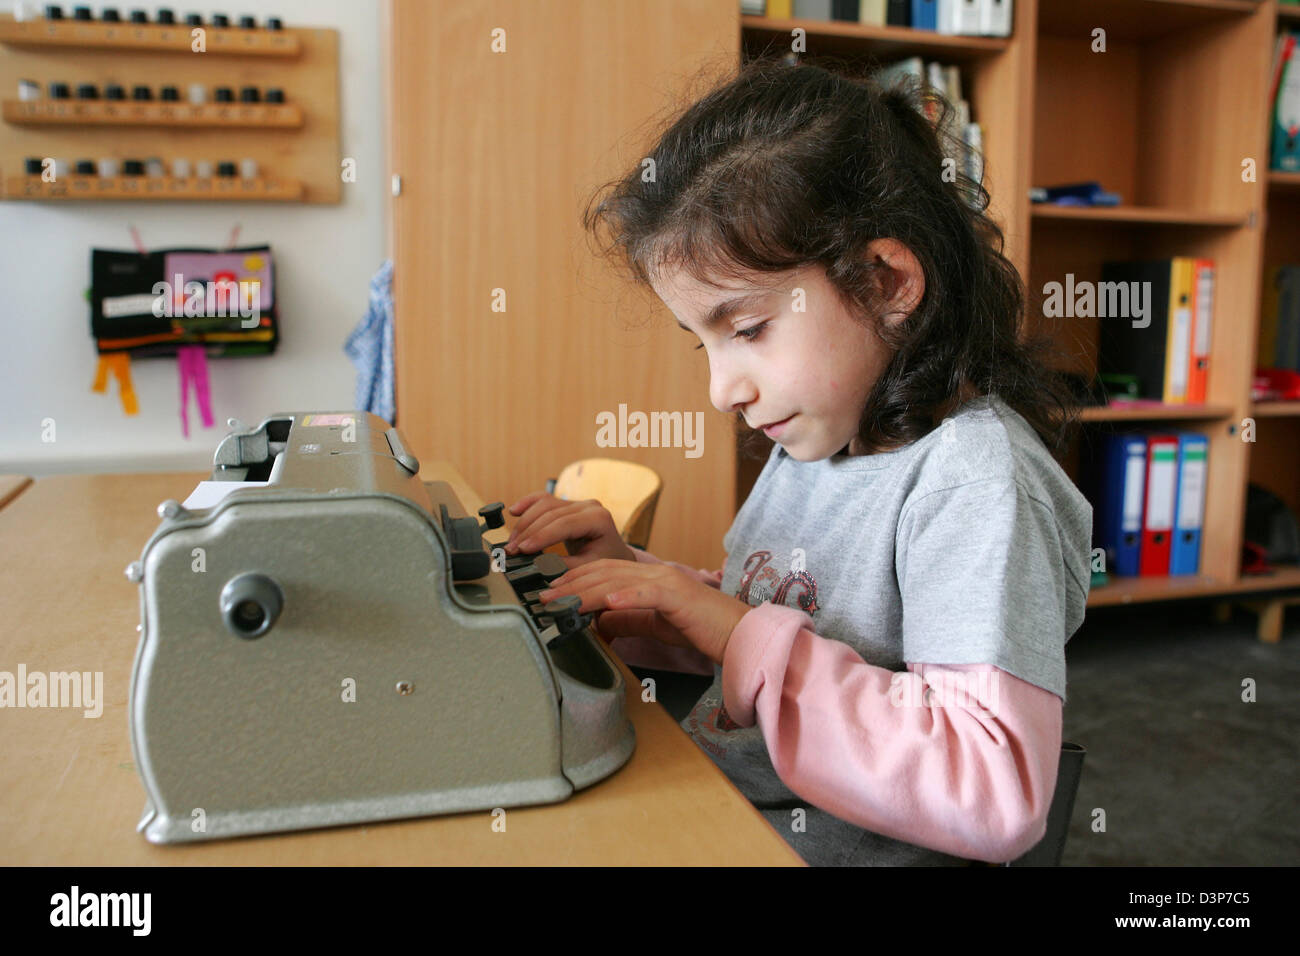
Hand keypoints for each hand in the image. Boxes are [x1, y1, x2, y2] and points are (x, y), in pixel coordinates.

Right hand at [505, 493, 636, 566]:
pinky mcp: (566, 504)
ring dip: (524, 523)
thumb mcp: (589, 567)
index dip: (541, 536)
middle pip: (551, 513)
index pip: (564, 524)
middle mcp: (588, 506)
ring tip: (512, 542)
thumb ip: (566, 565)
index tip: (523, 549)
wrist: (615, 554)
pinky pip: (543, 499)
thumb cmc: (606, 561)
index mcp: (599, 518)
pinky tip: (513, 511)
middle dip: (528, 532)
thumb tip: (539, 564)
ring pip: (544, 504)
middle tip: (511, 550)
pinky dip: (527, 504)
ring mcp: (577, 502)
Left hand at [537, 559, 751, 665]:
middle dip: (570, 584)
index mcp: (648, 579)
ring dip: (586, 591)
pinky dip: (626, 597)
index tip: (549, 592)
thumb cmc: (702, 630)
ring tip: (562, 600)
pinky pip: (648, 594)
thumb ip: (629, 620)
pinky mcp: (679, 596)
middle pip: (603, 572)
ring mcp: (667, 582)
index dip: (573, 580)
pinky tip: (607, 603)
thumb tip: (600, 622)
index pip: (603, 572)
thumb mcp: (656, 624)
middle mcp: (655, 574)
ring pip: (618, 580)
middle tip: (543, 596)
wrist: (739, 635)